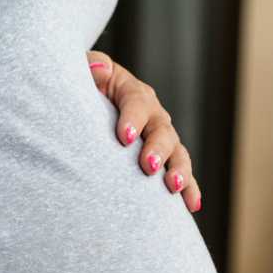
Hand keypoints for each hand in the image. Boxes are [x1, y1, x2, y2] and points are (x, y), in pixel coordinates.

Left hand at [86, 50, 202, 213]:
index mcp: (132, 92)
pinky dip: (189, 188)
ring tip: (173, 186)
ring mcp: (160, 138)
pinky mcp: (163, 159)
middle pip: (161, 130)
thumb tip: (97, 70)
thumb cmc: (81, 89)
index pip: (136, 102)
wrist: (87, 106)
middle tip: (148, 165)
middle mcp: (152, 115)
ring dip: (178, 169)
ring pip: (176, 153)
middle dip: (157, 148)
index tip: (124, 137)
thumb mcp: (81, 72)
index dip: (132, 119)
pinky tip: (192, 205)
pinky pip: (180, 173)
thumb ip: (90, 68)